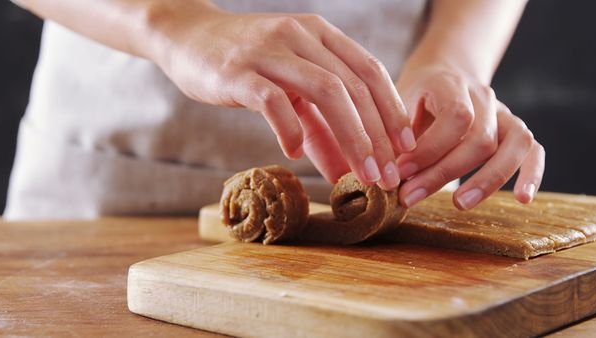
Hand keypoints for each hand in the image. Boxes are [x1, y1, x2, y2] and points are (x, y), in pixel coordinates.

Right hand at [145, 3, 415, 187]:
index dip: (393, 111)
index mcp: (320, 35)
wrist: (188, 37)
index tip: (407, 149)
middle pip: (354, 86)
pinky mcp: (238, 71)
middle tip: (387, 177)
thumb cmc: (245, 65)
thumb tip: (345, 173)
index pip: (370, 72)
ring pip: (325, 91)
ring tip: (360, 175)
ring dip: (350, 136)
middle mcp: (301, 36)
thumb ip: (318, 129)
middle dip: (378, 136)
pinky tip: (294, 152)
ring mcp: (270, 51)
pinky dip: (290, 129)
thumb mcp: (289, 91)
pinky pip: (274, 101)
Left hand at [395, 66, 544, 208]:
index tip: (400, 171)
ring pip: (515, 144)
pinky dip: (532, 174)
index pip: (455, 117)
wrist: (443, 73)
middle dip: (443, 173)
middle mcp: (484, 97)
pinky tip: (522, 200)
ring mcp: (504, 114)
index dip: (429, 149)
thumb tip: (384, 172)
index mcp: (452, 85)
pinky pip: (534, 151)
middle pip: (481, 138)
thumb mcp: (397, 102)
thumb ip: (394, 132)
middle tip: (409, 196)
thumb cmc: (415, 95)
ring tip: (459, 204)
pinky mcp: (515, 131)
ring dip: (489, 179)